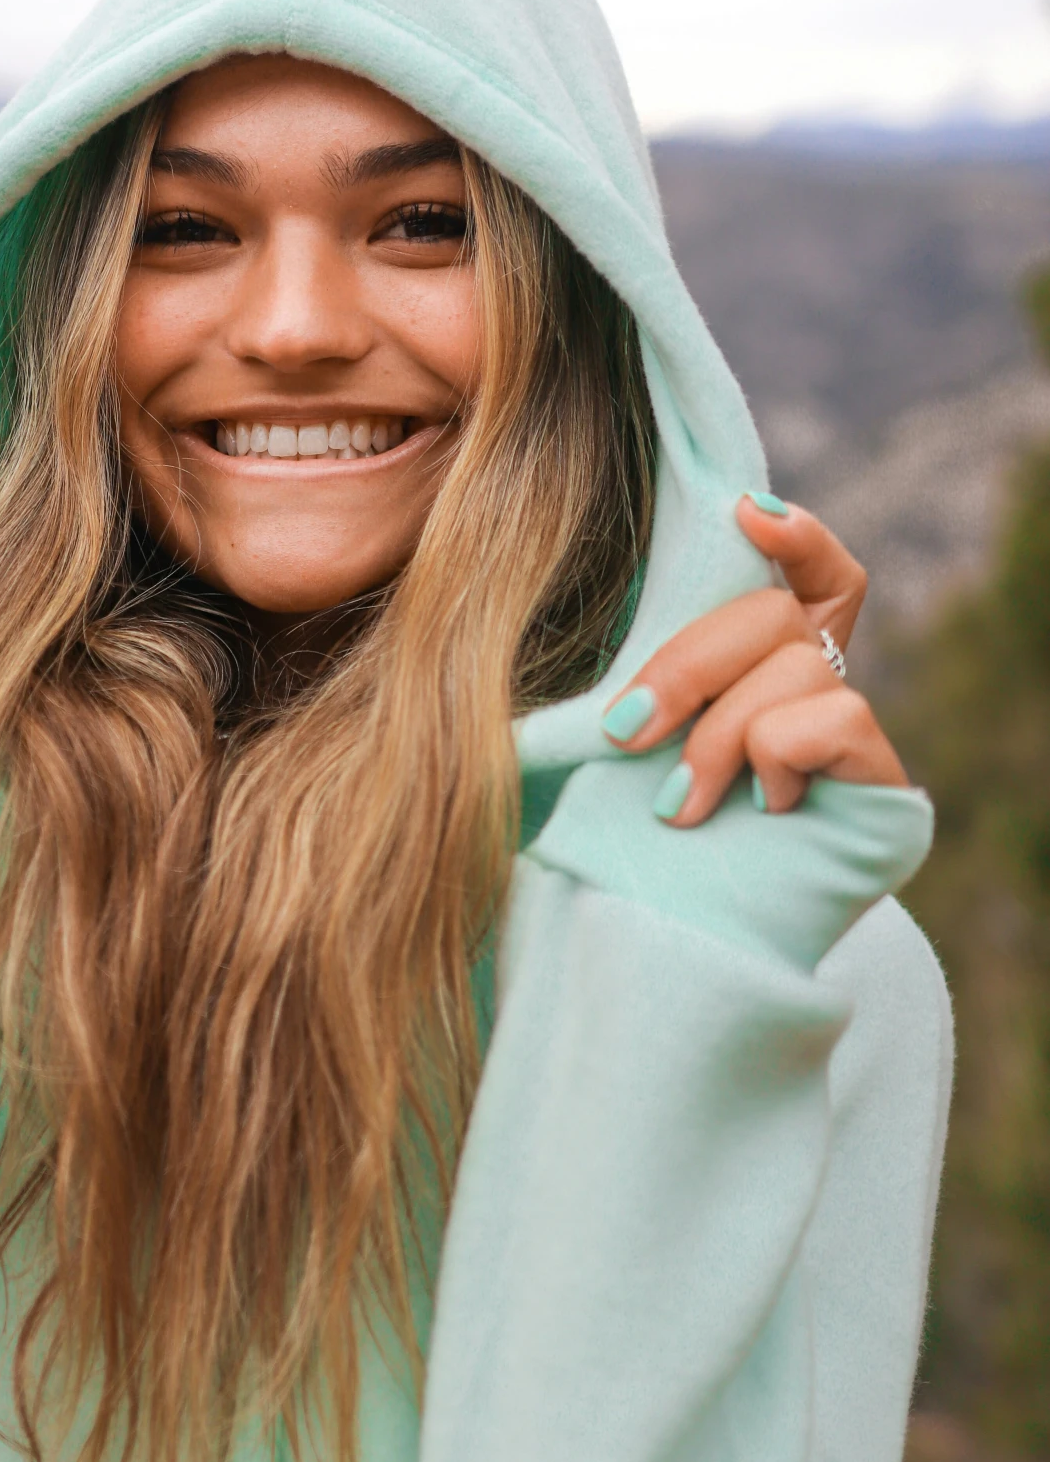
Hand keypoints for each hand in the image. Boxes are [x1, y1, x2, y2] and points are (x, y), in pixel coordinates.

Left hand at [599, 494, 906, 824]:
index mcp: (764, 662)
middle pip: (776, 613)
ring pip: (796, 664)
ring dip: (718, 736)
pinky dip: (775, 756)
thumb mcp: (620, 741)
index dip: (796, 536)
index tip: (745, 514)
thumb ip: (627, 676)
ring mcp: (854, 737)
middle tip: (626, 735)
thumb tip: (578, 641)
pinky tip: (761, 809)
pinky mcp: (883, 786)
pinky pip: (834, 716)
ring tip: (683, 805)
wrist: (669, 946)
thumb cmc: (634, 835)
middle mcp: (820, 686)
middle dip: (688, 666)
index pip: (814, 572)